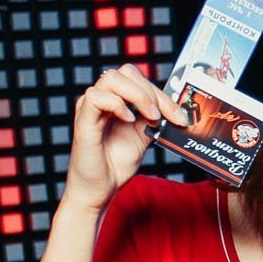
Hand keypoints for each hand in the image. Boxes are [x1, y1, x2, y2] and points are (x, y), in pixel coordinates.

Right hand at [63, 64, 188, 211]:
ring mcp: (90, 108)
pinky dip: (116, 104)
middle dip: (152, 92)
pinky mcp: (83, 120)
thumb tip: (174, 110)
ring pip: (112, 77)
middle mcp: (102, 100)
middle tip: (165, 116)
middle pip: (126, 72)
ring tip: (150, 117)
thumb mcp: (142, 137)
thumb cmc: (115, 164)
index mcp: (115, 101)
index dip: (162, 94)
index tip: (179, 115)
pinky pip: (96, 97)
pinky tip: (128, 120)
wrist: (100, 190)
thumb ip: (153, 120)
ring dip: (138, 95)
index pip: (139, 81)